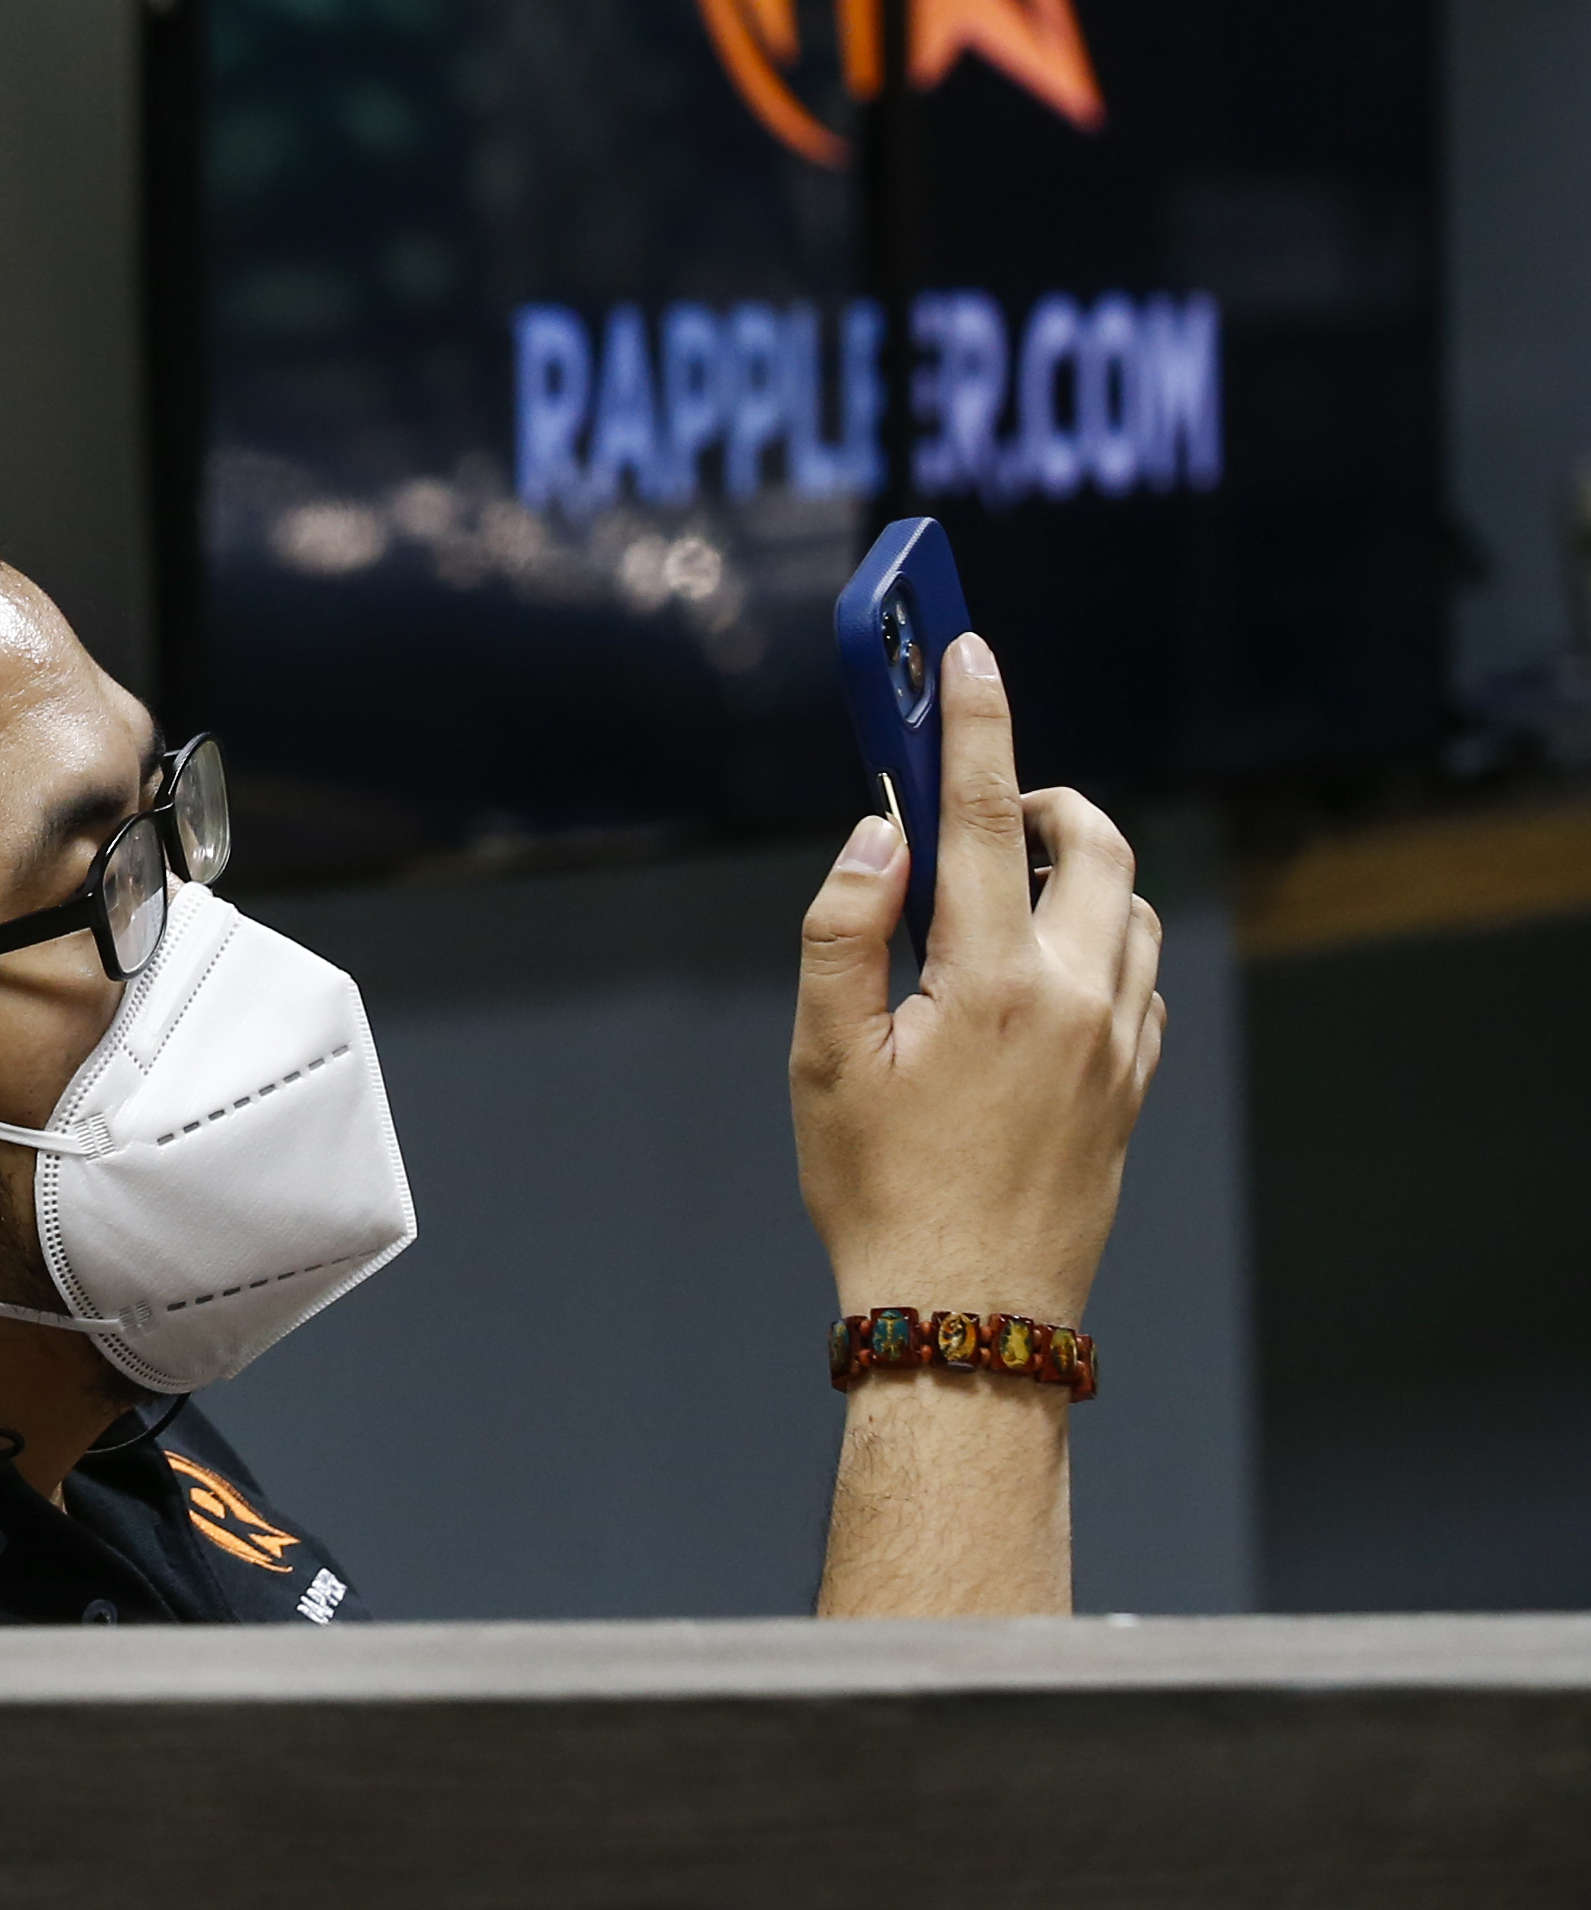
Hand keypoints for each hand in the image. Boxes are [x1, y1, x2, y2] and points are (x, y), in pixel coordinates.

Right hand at [791, 633, 1165, 1324]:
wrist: (966, 1314)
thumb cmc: (880, 1189)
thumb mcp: (825, 1056)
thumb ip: (844, 929)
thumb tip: (878, 836)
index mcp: (991, 982)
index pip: (980, 814)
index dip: (973, 720)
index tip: (970, 651)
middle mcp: (1076, 1000)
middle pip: (1093, 843)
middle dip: (1042, 798)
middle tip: (983, 807)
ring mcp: (1119, 1044)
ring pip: (1130, 907)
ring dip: (1073, 872)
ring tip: (994, 899)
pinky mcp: (1134, 1085)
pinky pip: (1140, 974)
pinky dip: (1098, 939)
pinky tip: (1035, 974)